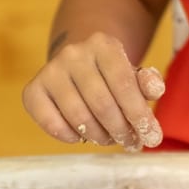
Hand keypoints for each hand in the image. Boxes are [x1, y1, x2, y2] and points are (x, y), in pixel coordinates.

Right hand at [21, 32, 165, 148]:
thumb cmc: (111, 74)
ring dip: (99, 136)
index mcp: (103, 45)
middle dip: (121, 130)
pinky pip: (51, 124)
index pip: (124, 85)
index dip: (139, 115)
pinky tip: (82, 136)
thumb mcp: (133, 73)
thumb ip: (148, 82)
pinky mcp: (32, 90)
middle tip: (131, 143)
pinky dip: (70, 137)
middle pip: (102, 104)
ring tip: (109, 139)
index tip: (152, 137)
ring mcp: (50, 71)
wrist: (77, 63)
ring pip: (79, 117)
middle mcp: (74, 54)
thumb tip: (155, 91)